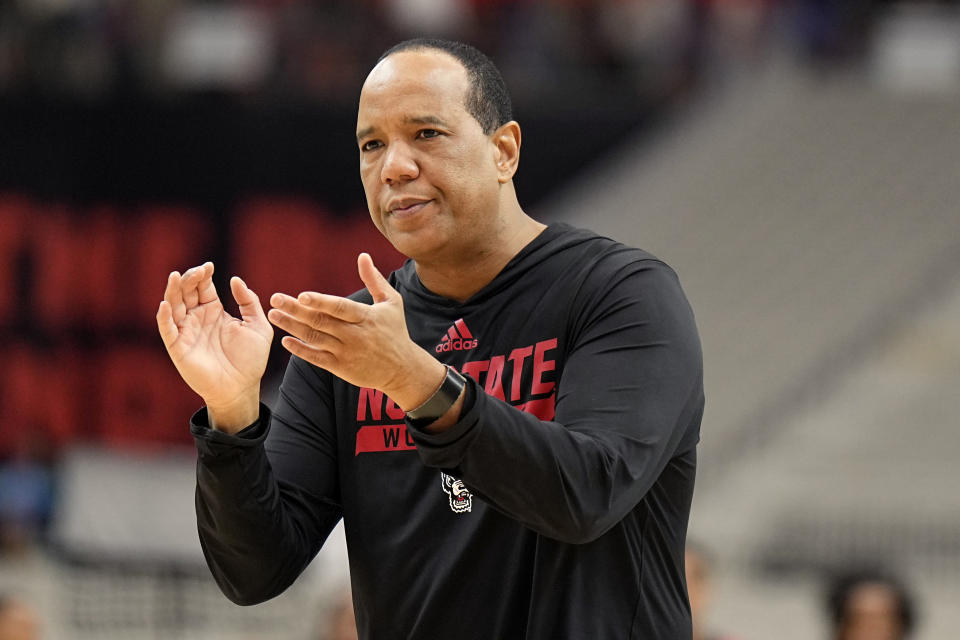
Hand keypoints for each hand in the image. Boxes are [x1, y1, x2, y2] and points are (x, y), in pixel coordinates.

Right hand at [157, 262, 273, 430]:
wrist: (242, 387)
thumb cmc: (250, 359)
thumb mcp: (258, 326)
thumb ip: (249, 302)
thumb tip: (235, 280)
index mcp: (214, 311)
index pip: (203, 287)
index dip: (203, 275)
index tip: (209, 266)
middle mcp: (197, 318)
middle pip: (186, 292)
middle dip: (189, 279)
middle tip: (197, 271)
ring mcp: (186, 332)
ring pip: (173, 306)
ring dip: (173, 291)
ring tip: (177, 277)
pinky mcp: (178, 347)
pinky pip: (167, 329)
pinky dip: (164, 317)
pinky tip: (166, 304)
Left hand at [267, 253, 444, 410]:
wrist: (402, 369)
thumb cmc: (395, 331)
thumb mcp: (391, 303)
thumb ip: (374, 279)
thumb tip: (363, 256)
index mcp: (366, 317)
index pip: (340, 308)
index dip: (320, 302)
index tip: (301, 295)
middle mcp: (355, 335)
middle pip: (321, 321)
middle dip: (296, 310)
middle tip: (275, 299)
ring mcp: (346, 352)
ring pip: (315, 338)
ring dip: (292, 327)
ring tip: (274, 315)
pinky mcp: (341, 368)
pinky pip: (316, 358)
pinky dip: (300, 350)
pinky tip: (286, 340)